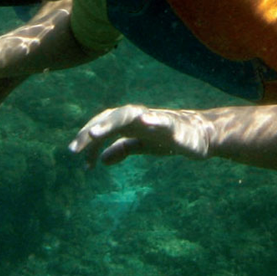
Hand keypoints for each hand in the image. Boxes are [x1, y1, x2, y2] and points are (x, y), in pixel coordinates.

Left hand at [69, 105, 212, 167]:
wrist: (201, 137)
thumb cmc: (170, 139)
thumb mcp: (142, 146)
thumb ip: (123, 149)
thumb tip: (102, 161)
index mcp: (130, 123)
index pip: (104, 125)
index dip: (88, 137)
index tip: (75, 154)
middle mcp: (139, 117)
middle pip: (110, 118)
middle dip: (92, 131)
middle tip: (75, 149)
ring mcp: (154, 118)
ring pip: (129, 114)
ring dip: (111, 122)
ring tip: (95, 133)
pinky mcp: (172, 124)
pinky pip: (161, 120)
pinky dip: (151, 120)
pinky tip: (143, 122)